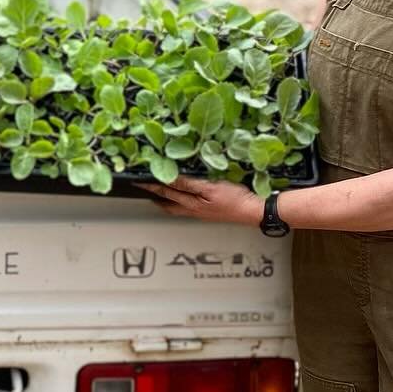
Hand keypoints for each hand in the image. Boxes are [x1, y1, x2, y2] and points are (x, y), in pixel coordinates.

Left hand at [135, 175, 263, 225]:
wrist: (253, 211)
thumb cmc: (235, 199)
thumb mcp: (211, 187)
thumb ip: (190, 183)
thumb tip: (171, 178)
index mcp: (192, 203)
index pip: (167, 191)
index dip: (152, 184)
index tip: (139, 180)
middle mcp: (193, 210)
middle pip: (168, 204)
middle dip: (155, 195)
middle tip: (144, 189)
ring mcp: (201, 212)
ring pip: (177, 207)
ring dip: (166, 200)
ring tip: (158, 195)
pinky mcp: (209, 212)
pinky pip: (187, 207)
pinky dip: (178, 202)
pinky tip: (182, 199)